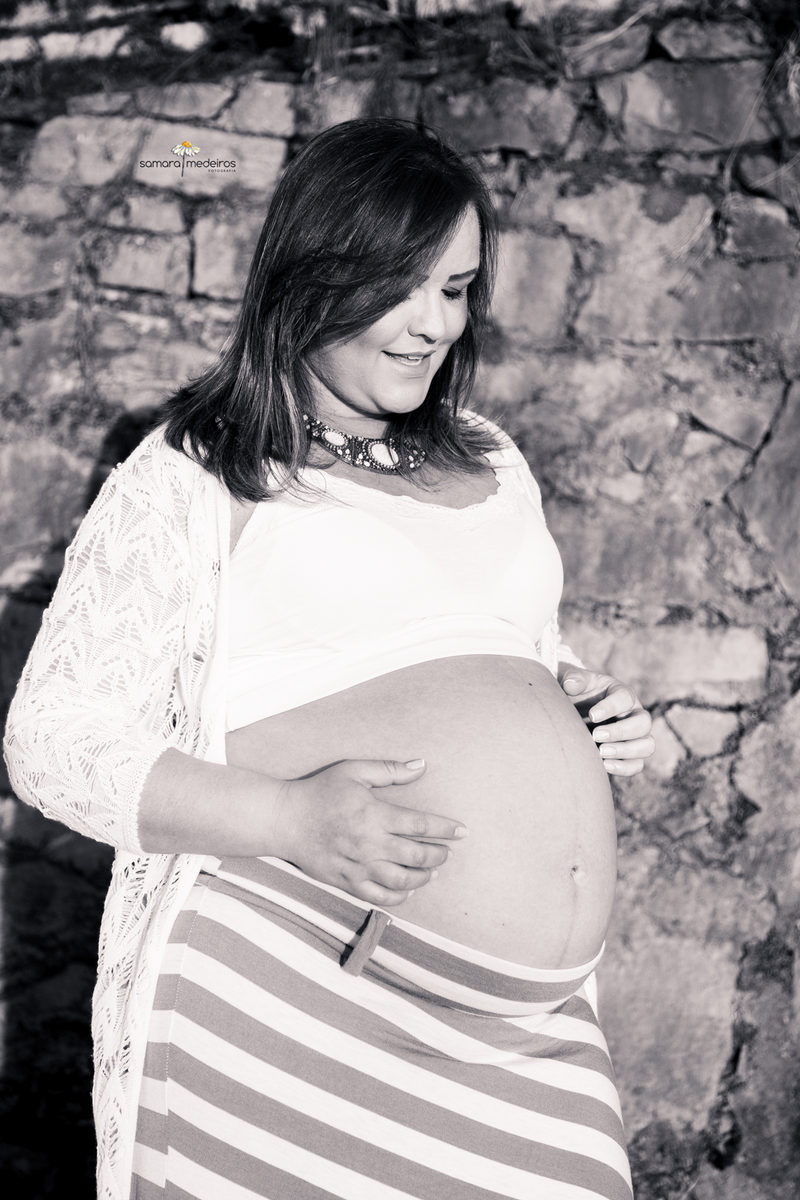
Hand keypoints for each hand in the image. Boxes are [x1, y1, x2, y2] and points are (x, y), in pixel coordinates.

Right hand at [273, 758, 467, 906]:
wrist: (286, 820)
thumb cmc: (321, 792)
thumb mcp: (354, 771)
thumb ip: (389, 770)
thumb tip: (421, 765)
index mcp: (374, 815)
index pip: (420, 825)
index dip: (445, 829)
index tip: (462, 831)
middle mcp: (369, 844)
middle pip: (416, 856)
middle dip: (438, 855)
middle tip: (447, 852)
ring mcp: (357, 866)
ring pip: (401, 880)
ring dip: (423, 877)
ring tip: (432, 871)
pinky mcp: (346, 881)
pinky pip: (378, 896)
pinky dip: (399, 896)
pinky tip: (408, 889)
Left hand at [559, 667, 654, 775]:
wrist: (576, 711)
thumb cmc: (577, 694)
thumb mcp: (573, 681)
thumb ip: (572, 679)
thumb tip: (570, 685)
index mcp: (622, 694)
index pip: (625, 698)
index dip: (611, 708)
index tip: (592, 715)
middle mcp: (635, 714)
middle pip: (643, 723)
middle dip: (620, 731)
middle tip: (596, 736)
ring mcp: (636, 736)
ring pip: (647, 745)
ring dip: (626, 751)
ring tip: (601, 752)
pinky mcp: (630, 755)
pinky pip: (637, 765)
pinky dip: (624, 768)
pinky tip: (604, 766)